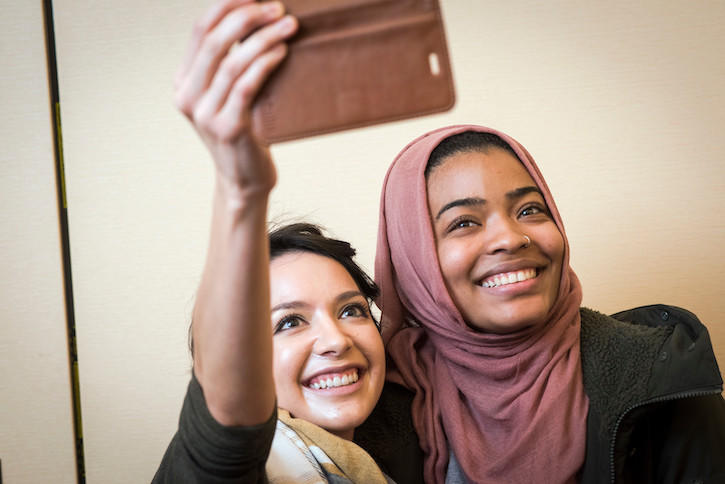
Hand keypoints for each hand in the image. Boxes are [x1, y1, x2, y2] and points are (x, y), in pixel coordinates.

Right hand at [175, 0, 297, 195]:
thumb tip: (258, 23)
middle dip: (247, 17)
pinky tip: (282, 52)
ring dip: (264, 38)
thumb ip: (229, 67)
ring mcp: (205, 114)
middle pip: (213, 41)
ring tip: (290, 26)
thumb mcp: (228, 97)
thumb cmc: (245, 133)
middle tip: (278, 8)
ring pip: (232, 62)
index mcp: (184, 83)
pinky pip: (245, 85)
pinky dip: (264, 63)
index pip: (200, 31)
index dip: (227, 6)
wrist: (245, 181)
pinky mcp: (228, 128)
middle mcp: (188, 97)